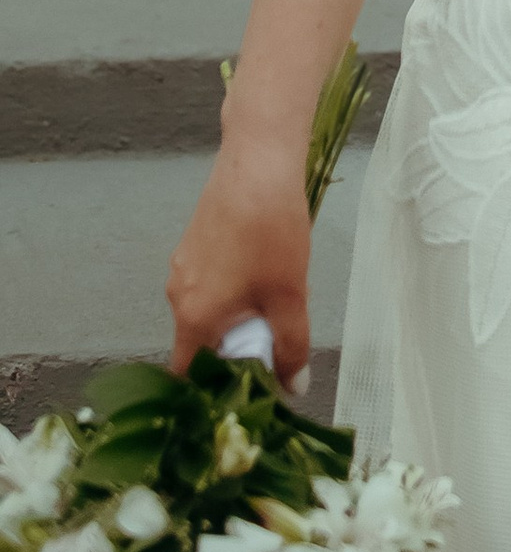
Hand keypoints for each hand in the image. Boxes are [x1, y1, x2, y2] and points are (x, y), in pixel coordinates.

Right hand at [168, 137, 312, 379]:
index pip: (189, 375)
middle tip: (274, 340)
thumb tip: (293, 390)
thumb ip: (291, 347)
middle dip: (236, 348)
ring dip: (238, 315)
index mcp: (193, 318)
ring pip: (208, 310)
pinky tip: (265, 266)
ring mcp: (182, 265)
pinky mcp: (194, 241)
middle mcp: (176, 295)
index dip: (215, 390)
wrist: (258, 159)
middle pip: (201, 342)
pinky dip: (233, 288)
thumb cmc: (272, 231)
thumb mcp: (290, 296)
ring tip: (275, 298)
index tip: (246, 391)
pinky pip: (210, 282)